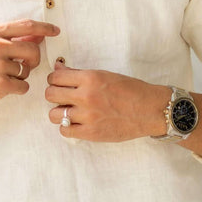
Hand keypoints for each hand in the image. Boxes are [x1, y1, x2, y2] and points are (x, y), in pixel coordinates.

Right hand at [0, 19, 59, 114]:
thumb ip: (10, 39)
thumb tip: (37, 36)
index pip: (27, 26)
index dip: (45, 28)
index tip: (55, 31)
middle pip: (33, 51)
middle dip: (33, 61)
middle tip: (24, 66)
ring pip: (27, 71)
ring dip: (20, 76)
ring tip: (3, 77)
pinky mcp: (0, 84)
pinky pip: (23, 86)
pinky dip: (17, 89)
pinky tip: (3, 87)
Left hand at [45, 61, 165, 140]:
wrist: (150, 110)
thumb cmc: (131, 90)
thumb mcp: (105, 75)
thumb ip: (79, 73)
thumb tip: (58, 67)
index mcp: (90, 78)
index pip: (55, 77)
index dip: (55, 80)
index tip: (61, 84)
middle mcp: (86, 96)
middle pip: (50, 95)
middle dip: (55, 95)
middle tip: (64, 98)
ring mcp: (88, 116)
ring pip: (54, 115)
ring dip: (59, 113)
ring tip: (70, 112)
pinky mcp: (91, 133)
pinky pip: (64, 131)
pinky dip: (67, 128)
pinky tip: (77, 124)